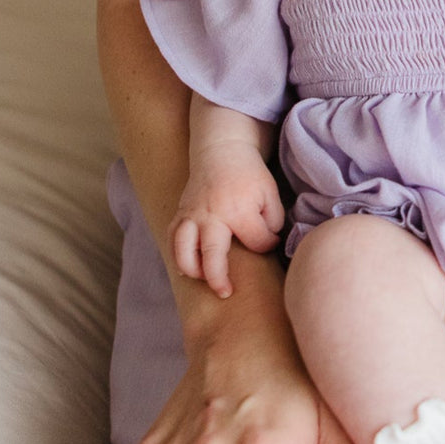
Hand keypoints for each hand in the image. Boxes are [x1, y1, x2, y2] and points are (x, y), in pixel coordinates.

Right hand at [170, 141, 283, 297]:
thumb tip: (266, 244)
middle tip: (226, 293)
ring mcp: (192, 215)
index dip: (267, 245)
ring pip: (183, 250)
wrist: (222, 150)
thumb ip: (272, 221)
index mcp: (238, 210)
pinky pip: (172, 239)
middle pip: (211, 255)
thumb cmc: (250, 174)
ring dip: (192, 270)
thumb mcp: (270, 193)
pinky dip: (176, 256)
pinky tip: (187, 268)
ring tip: (204, 280)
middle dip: (218, 279)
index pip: (257, 242)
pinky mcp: (180, 213)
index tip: (269, 240)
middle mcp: (212, 215)